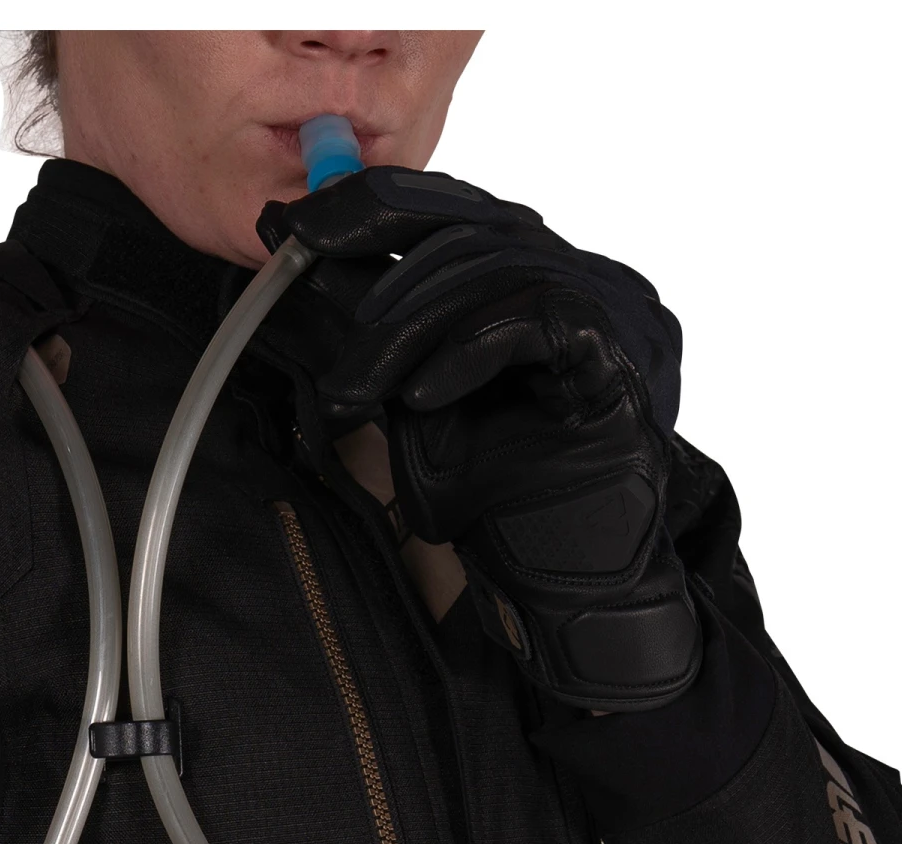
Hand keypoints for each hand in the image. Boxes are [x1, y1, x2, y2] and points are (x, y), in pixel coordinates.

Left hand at [259, 168, 700, 711]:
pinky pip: (535, 317)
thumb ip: (364, 336)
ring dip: (402, 329)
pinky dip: (467, 350)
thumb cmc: (488, 500)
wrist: (555, 580)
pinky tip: (422, 398)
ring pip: (490, 267)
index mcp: (514, 281)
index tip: (288, 224)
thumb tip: (291, 261)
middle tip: (302, 294)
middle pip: (464, 224)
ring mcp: (598, 311)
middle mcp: (563, 280)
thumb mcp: (401, 404)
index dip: (362, 205)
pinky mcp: (613, 355)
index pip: (443, 208)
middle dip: (370, 261)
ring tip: (352, 389)